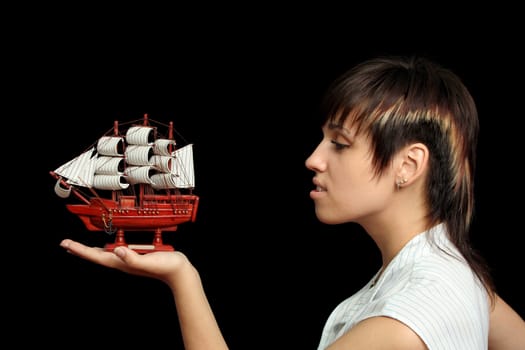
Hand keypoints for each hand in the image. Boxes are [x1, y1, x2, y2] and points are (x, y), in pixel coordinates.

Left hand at [60, 239, 190, 285]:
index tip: (66, 244)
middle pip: (97, 256)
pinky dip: (109, 247)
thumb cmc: (166, 267)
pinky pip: (119, 250)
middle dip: (81, 250)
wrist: (179, 272)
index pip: (96, 256)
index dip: (80, 250)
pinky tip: (110, 245)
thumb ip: (133, 258)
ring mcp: (130, 259)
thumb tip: (117, 250)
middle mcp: (123, 261)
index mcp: (123, 262)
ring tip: (81, 247)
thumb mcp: (149, 261)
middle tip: (67, 245)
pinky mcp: (137, 256)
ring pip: (106, 254)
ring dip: (93, 250)